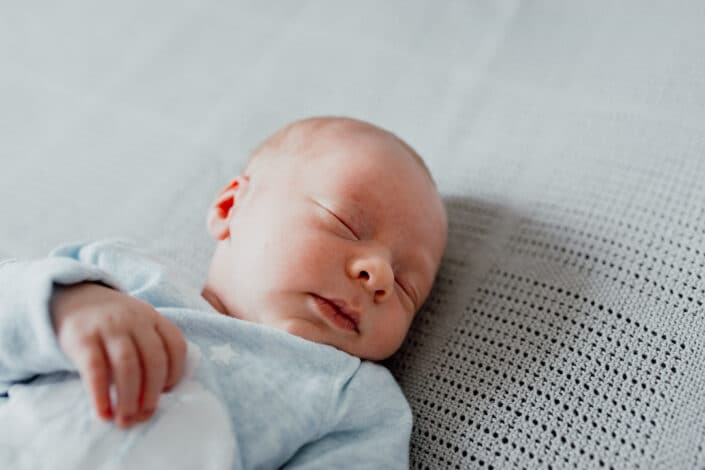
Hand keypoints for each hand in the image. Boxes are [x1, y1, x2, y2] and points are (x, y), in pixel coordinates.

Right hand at [51, 282, 186, 427]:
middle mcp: (135, 320)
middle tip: (144, 416)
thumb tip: (155, 398)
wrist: (74, 299)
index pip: (176, 346)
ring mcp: (109, 327)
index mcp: (154, 318)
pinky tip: (104, 413)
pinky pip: (96, 370)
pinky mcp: (82, 338)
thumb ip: (151, 351)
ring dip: (130, 398)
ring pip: (127, 365)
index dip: (176, 373)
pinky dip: (101, 395)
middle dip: (152, 394)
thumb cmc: (114, 325)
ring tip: (125, 420)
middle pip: (153, 360)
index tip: (167, 392)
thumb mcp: (139, 326)